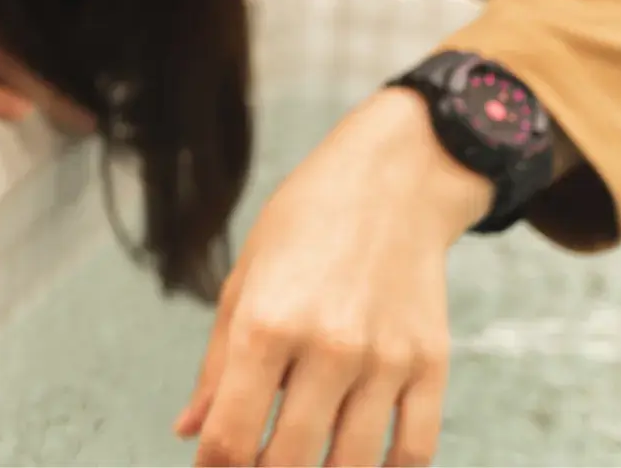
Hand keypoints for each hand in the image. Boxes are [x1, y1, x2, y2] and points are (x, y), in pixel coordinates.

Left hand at [177, 88, 491, 465]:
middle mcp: (327, 346)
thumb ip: (215, 366)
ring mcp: (385, 359)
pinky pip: (413, 449)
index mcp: (266, 324)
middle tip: (254, 464)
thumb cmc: (302, 227)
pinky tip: (360, 464)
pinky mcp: (431, 364)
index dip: (215, 467)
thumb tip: (188, 432)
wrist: (391, 181)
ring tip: (300, 463)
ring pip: (351, 465)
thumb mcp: (243, 283)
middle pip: (288, 460)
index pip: (231, 434)